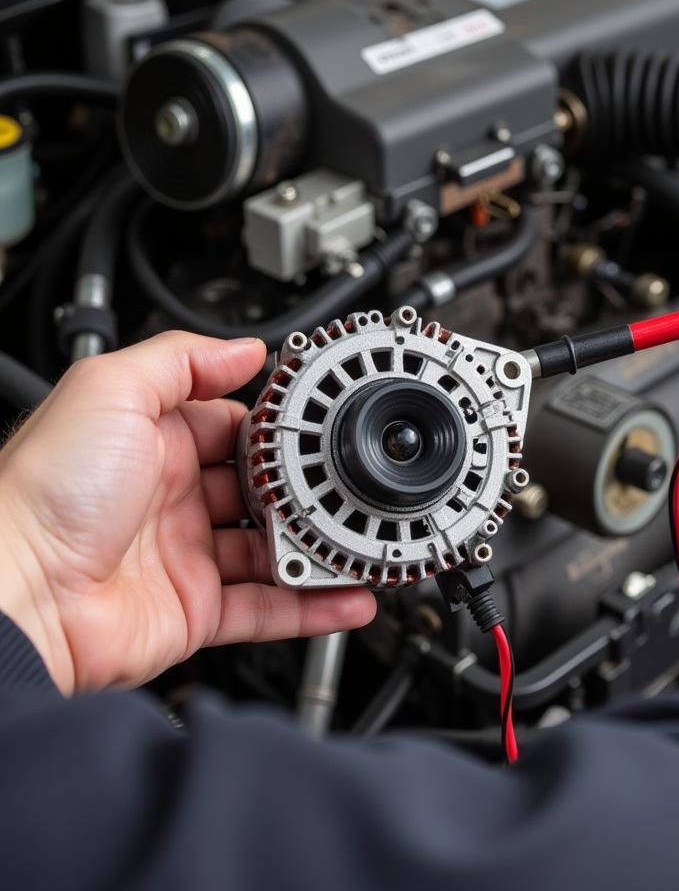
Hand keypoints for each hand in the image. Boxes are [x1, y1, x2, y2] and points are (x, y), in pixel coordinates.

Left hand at [0, 331, 375, 694]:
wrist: (13, 594)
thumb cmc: (42, 491)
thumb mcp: (110, 389)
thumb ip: (181, 360)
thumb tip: (243, 348)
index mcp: (155, 445)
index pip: (236, 429)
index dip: (278, 430)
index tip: (320, 428)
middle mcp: (173, 500)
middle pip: (262, 491)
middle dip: (307, 489)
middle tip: (347, 485)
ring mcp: (186, 558)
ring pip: (273, 550)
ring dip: (319, 547)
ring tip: (361, 539)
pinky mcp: (196, 612)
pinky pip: (268, 609)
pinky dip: (313, 607)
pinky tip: (347, 595)